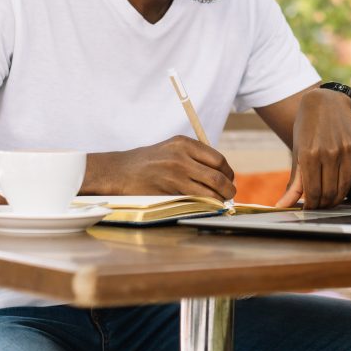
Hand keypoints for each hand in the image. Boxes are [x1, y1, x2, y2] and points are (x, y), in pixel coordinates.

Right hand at [89, 136, 234, 199]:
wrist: (120, 171)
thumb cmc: (149, 161)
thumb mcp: (172, 148)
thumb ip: (194, 156)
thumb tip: (221, 173)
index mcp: (184, 144)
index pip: (218, 159)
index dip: (227, 172)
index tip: (229, 179)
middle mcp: (180, 158)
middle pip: (216, 177)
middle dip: (228, 189)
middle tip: (230, 194)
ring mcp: (174, 176)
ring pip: (208, 192)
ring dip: (219, 200)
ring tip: (220, 202)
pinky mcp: (167, 192)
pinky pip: (194, 201)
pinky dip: (205, 205)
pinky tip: (206, 206)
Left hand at [275, 88, 350, 208]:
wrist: (325, 101)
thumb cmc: (307, 128)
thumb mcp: (297, 152)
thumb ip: (294, 182)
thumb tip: (282, 206)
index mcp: (309, 155)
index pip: (313, 193)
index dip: (312, 206)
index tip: (310, 210)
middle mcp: (329, 154)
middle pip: (329, 193)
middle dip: (324, 204)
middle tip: (321, 205)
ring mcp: (347, 151)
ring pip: (344, 188)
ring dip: (338, 199)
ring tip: (333, 200)